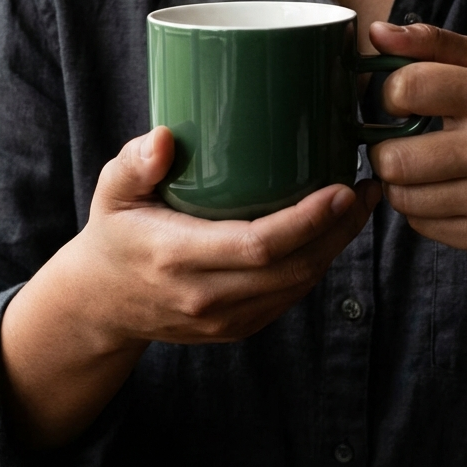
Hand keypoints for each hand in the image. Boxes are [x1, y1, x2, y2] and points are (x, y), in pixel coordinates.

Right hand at [75, 126, 377, 345]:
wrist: (102, 303)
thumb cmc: (115, 233)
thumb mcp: (112, 192)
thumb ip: (134, 164)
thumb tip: (162, 138)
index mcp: (177, 258)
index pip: (256, 246)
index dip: (306, 221)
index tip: (341, 190)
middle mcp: (204, 296)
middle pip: (290, 269)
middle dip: (337, 232)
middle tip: (364, 190)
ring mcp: (223, 320)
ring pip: (297, 286)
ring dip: (336, 248)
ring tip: (360, 206)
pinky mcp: (236, 328)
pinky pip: (289, 297)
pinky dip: (316, 265)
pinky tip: (332, 233)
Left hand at [368, 21, 466, 255]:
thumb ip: (430, 43)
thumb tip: (375, 33)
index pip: (406, 89)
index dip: (389, 94)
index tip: (401, 100)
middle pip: (394, 159)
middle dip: (384, 150)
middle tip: (399, 143)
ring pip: (401, 198)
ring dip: (399, 182)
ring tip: (420, 167)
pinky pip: (420, 226)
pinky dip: (420, 209)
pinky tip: (441, 191)